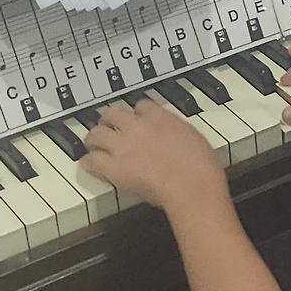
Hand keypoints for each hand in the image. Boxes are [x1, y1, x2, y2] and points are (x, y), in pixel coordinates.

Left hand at [80, 97, 226, 212]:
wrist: (191, 185)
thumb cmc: (201, 167)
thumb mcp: (194, 137)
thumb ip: (177, 132)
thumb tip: (173, 135)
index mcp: (160, 117)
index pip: (141, 105)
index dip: (137, 113)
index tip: (138, 119)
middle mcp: (137, 126)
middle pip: (113, 112)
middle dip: (109, 120)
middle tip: (108, 127)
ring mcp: (122, 146)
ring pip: (96, 133)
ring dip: (94, 139)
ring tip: (94, 144)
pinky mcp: (113, 167)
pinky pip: (91, 160)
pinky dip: (89, 162)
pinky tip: (90, 165)